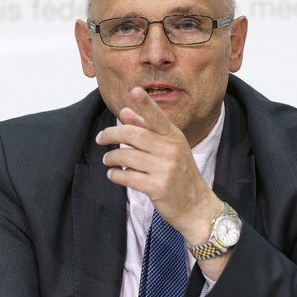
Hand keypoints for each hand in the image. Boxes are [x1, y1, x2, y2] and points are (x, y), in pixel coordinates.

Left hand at [96, 86, 221, 238]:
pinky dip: (116, 175)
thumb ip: (146, 129)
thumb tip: (124, 111)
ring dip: (111, 157)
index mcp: (174, 136)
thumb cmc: (180, 173)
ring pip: (126, 156)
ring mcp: (165, 169)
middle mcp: (171, 150)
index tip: (134, 90)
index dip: (145, 103)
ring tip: (108, 160)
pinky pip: (127, 177)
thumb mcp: (169, 148)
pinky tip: (114, 175)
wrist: (196, 206)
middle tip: (101, 138)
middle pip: (132, 134)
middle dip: (111, 134)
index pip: (157, 116)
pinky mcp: (157, 187)